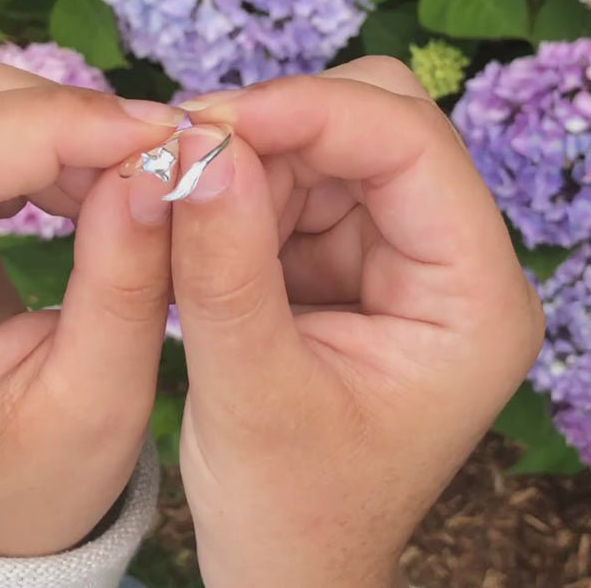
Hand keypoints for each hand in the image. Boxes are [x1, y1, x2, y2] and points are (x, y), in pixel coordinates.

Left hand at [0, 49, 182, 555]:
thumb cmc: (41, 470)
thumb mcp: (104, 399)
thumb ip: (130, 282)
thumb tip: (159, 168)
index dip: (56, 125)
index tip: (160, 134)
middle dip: (44, 105)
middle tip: (140, 152)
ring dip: (31, 111)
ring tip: (111, 168)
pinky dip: (20, 128)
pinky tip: (73, 174)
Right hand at [171, 58, 543, 587]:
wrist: (288, 554)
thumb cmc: (289, 505)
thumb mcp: (250, 394)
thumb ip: (224, 267)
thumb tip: (199, 147)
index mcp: (472, 301)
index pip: (414, 148)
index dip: (313, 111)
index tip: (209, 120)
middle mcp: (450, 263)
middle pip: (378, 127)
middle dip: (277, 130)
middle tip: (185, 159)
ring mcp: (399, 255)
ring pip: (328, 147)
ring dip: (250, 160)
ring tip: (182, 208)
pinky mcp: (351, 259)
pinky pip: (296, 185)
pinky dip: (242, 190)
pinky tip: (200, 229)